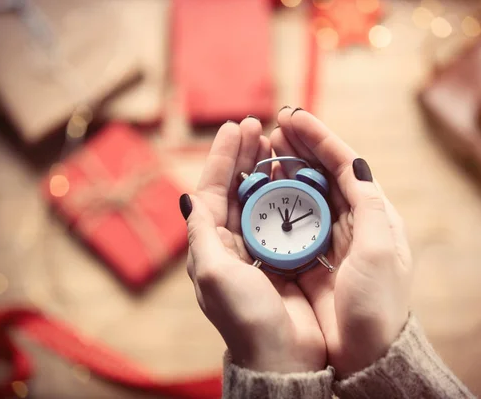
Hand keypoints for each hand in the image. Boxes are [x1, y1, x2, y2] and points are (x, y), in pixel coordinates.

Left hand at [180, 118, 325, 372]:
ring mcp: (260, 248)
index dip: (222, 157)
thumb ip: (201, 234)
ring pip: (259, 197)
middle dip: (243, 155)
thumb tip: (187, 197)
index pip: (211, 190)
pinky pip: (283, 214)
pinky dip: (286, 191)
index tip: (235, 127)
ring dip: (264, 167)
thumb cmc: (246, 318)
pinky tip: (293, 174)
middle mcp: (232, 243)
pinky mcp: (285, 255)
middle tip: (256, 125)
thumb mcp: (213, 273)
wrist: (283, 356)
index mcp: (211, 245)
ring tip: (273, 141)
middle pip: (235, 188)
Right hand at [270, 108, 413, 377]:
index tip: (293, 118)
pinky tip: (262, 190)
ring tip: (265, 149)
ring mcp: (331, 241)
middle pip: (324, 174)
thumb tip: (355, 160)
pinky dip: (278, 202)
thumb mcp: (380, 251)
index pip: (346, 165)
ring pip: (306, 194)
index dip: (320, 138)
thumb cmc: (378, 306)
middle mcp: (353, 223)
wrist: (365, 356)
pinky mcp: (312, 260)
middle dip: (300, 147)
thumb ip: (368, 204)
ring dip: (287, 170)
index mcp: (374, 216)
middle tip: (273, 127)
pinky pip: (292, 222)